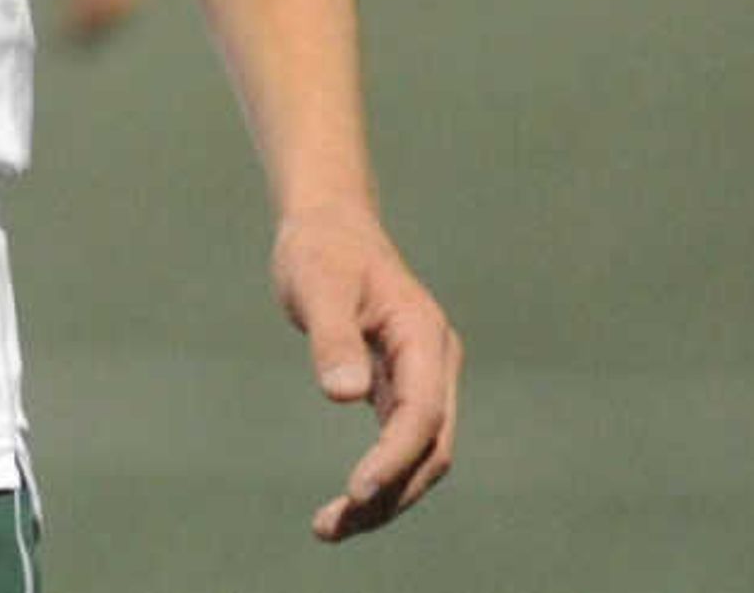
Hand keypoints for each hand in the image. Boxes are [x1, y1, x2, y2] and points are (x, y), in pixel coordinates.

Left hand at [272, 203, 459, 540]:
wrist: (330, 226)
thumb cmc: (321, 249)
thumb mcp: (318, 283)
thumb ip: (332, 336)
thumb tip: (344, 395)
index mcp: (424, 337)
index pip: (420, 413)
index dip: (392, 457)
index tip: (356, 490)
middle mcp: (435, 364)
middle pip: (428, 448)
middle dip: (389, 493)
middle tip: (333, 525)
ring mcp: (424, 378)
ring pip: (418, 454)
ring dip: (385, 495)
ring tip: (330, 527)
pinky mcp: (403, 388)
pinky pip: (401, 444)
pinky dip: (380, 475)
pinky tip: (349, 504)